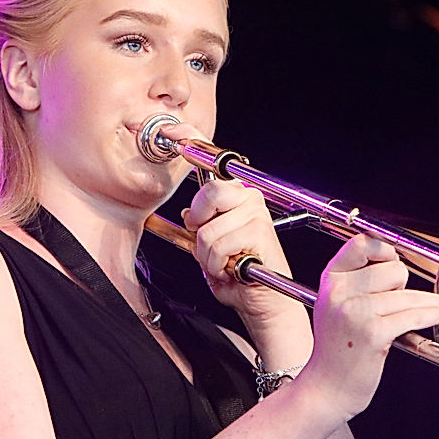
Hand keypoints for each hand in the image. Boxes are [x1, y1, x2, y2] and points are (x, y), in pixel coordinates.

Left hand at [178, 147, 296, 327]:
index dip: (191, 143)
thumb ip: (202, 227)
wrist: (265, 304)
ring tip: (225, 265)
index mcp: (238, 197)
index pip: (214, 166)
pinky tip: (233, 269)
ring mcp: (256, 213)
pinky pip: (218, 246)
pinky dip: (218, 266)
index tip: (174, 134)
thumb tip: (189, 213)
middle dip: (199, 227)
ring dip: (208, 257)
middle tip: (209, 247)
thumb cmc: (241, 277)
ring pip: (207, 230)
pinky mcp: (259, 231)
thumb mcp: (212, 249)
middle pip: (209, 193)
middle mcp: (250, 199)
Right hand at [297, 235, 438, 422]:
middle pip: (393, 268)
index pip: (361, 243)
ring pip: (408, 293)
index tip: (396, 256)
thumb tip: (393, 260)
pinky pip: (414, 315)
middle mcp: (340, 292)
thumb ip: (356, 282)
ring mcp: (356, 312)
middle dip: (404, 284)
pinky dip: (434, 314)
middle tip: (399, 303)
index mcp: (331, 280)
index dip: (385, 247)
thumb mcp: (333, 307)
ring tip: (438, 307)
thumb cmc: (334, 352)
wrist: (325, 389)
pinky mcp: (373, 332)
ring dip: (429, 301)